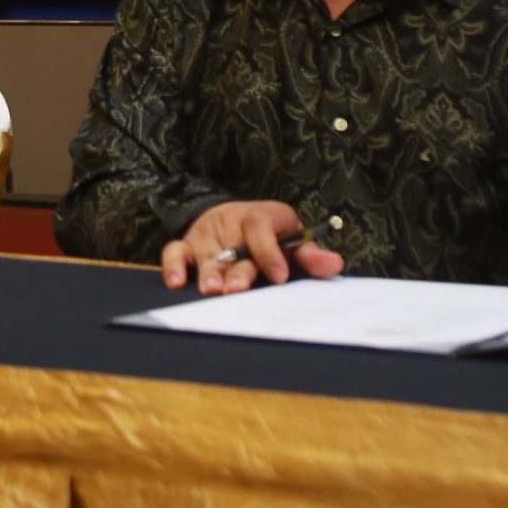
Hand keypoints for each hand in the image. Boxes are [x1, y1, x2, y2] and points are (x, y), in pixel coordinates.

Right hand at [161, 200, 345, 295]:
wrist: (235, 217)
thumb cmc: (272, 236)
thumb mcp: (294, 240)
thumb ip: (310, 255)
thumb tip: (334, 264)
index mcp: (263, 217)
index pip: (261, 226)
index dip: (269, 251)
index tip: (280, 277)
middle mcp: (232, 224)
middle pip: (233, 247)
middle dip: (236, 271)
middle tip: (237, 290)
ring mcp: (208, 236)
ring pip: (206, 255)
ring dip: (208, 273)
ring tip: (211, 290)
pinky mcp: (188, 246)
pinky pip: (175, 252)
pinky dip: (173, 266)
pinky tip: (176, 282)